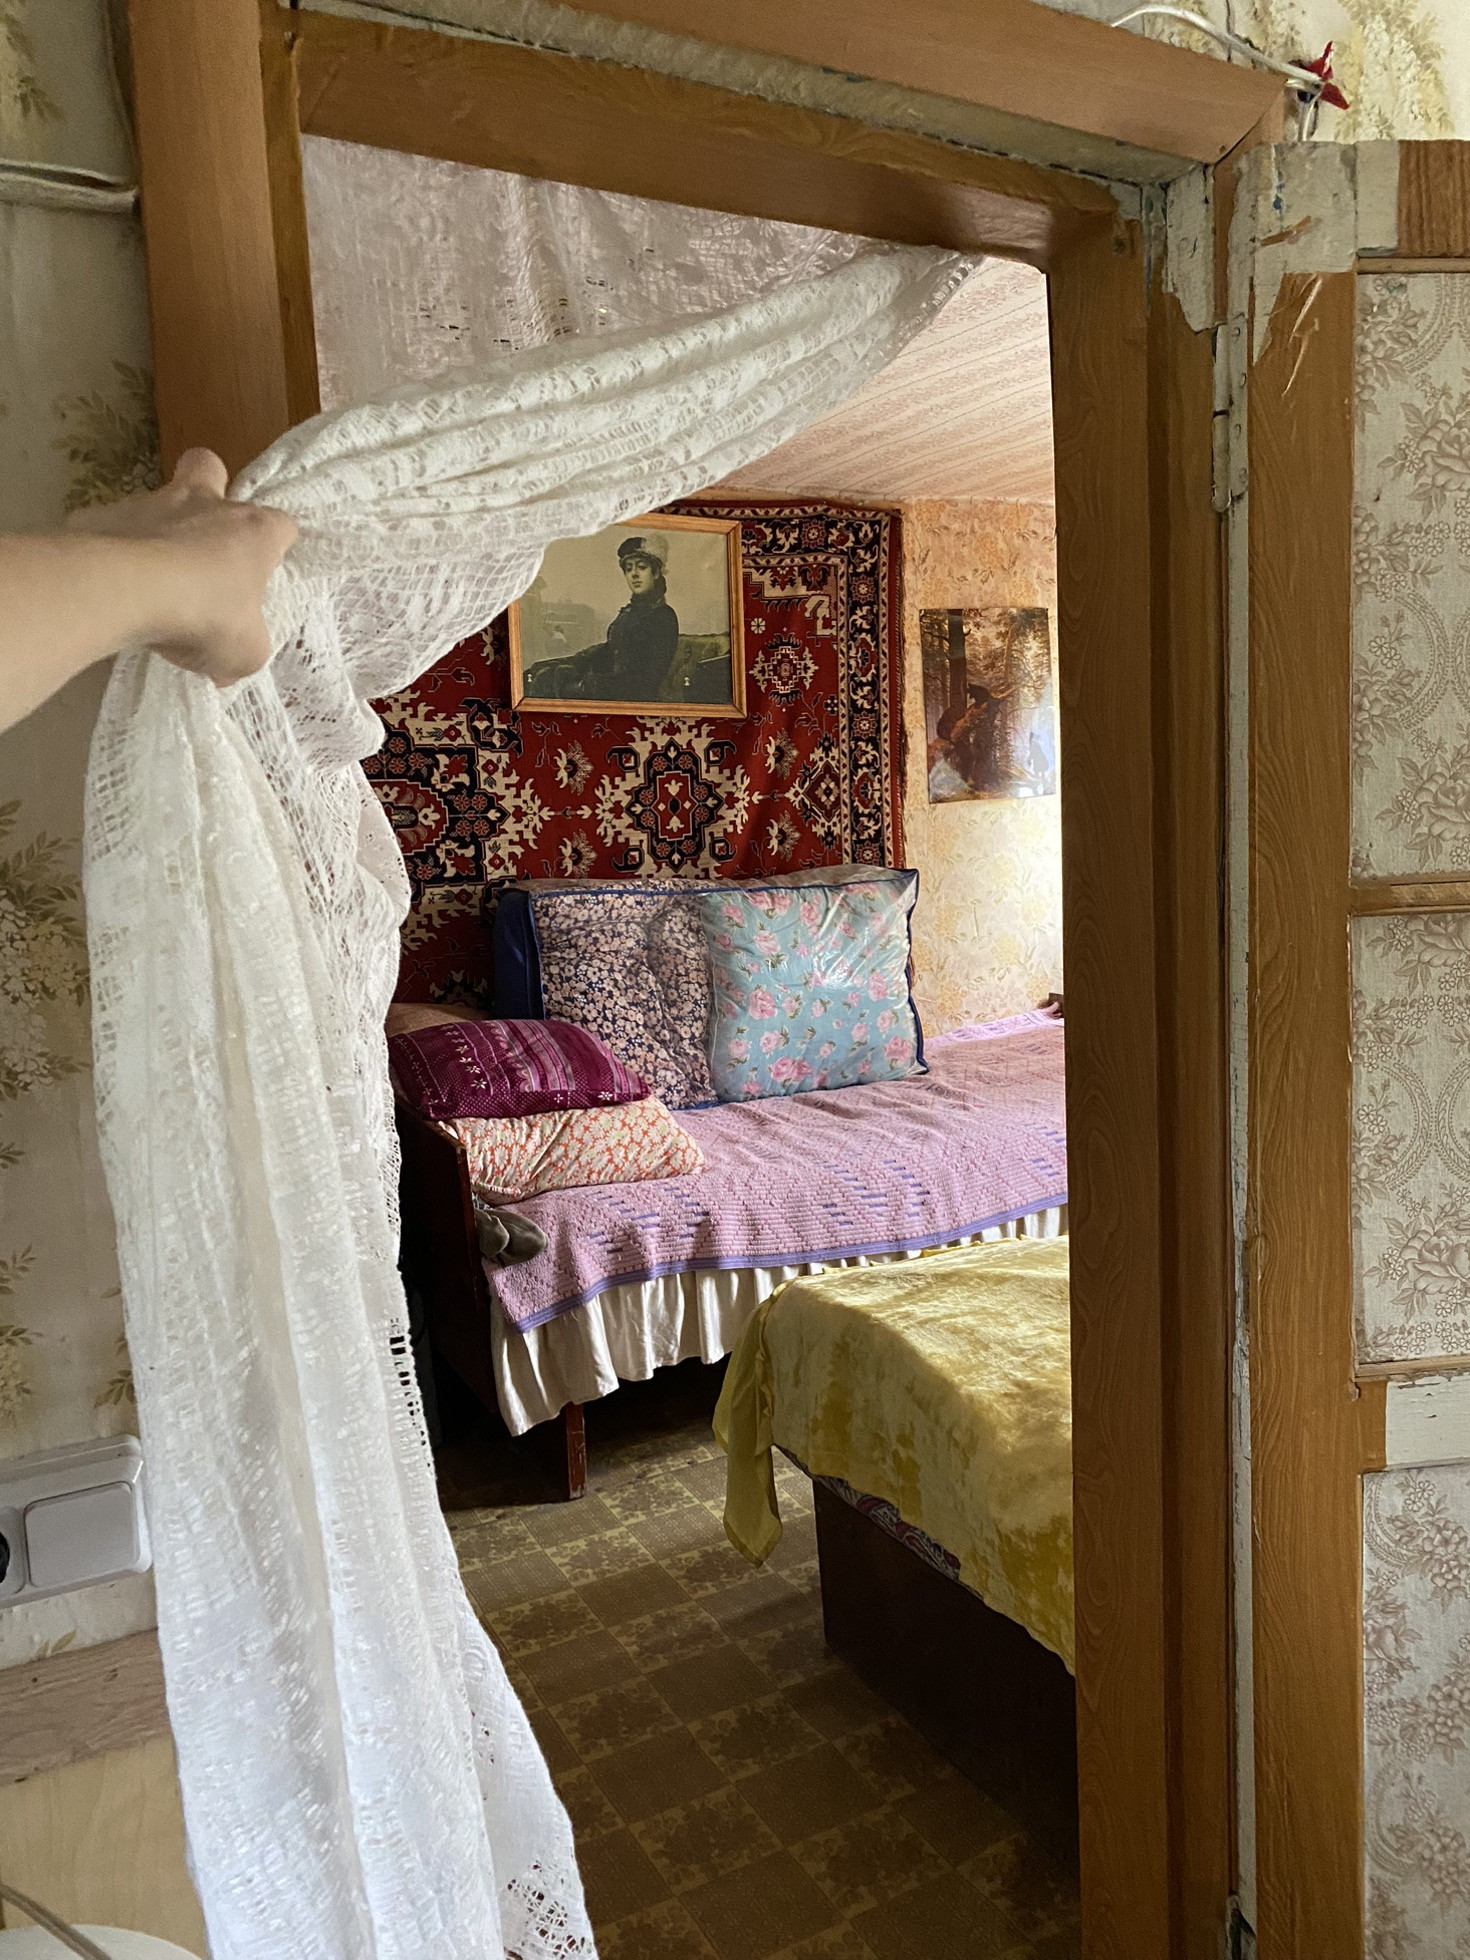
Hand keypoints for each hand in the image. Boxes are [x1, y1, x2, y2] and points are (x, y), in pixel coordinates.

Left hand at [68, 449, 297, 686]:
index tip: (265, 570)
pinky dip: (116, 548)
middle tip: (204, 534)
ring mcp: (150, 504)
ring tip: (149, 575)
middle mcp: (204, 505)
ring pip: (158, 500)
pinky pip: (113, 527)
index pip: (281, 525)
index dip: (276, 545)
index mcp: (251, 533)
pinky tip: (112, 581)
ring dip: (158, 528)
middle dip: (210, 488)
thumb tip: (227, 669)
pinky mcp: (104, 515)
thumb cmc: (204, 615)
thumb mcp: (243, 652)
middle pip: (211, 468)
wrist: (126, 590)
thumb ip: (243, 651)